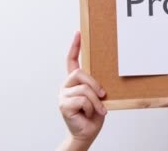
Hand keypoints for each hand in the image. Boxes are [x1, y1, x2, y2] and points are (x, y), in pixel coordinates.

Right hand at [58, 31, 106, 150]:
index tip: (78, 33)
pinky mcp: (63, 105)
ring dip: (96, 101)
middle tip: (103, 95)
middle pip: (80, 73)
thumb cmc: (94, 114)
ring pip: (84, 89)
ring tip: (98, 110)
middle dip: (95, 84)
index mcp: (74, 82)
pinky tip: (90, 114)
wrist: (87, 133)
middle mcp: (66, 86)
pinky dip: (92, 108)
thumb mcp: (99, 96)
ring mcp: (63, 95)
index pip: (71, 60)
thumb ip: (96, 85)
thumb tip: (103, 80)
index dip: (75, 46)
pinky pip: (83, 100)